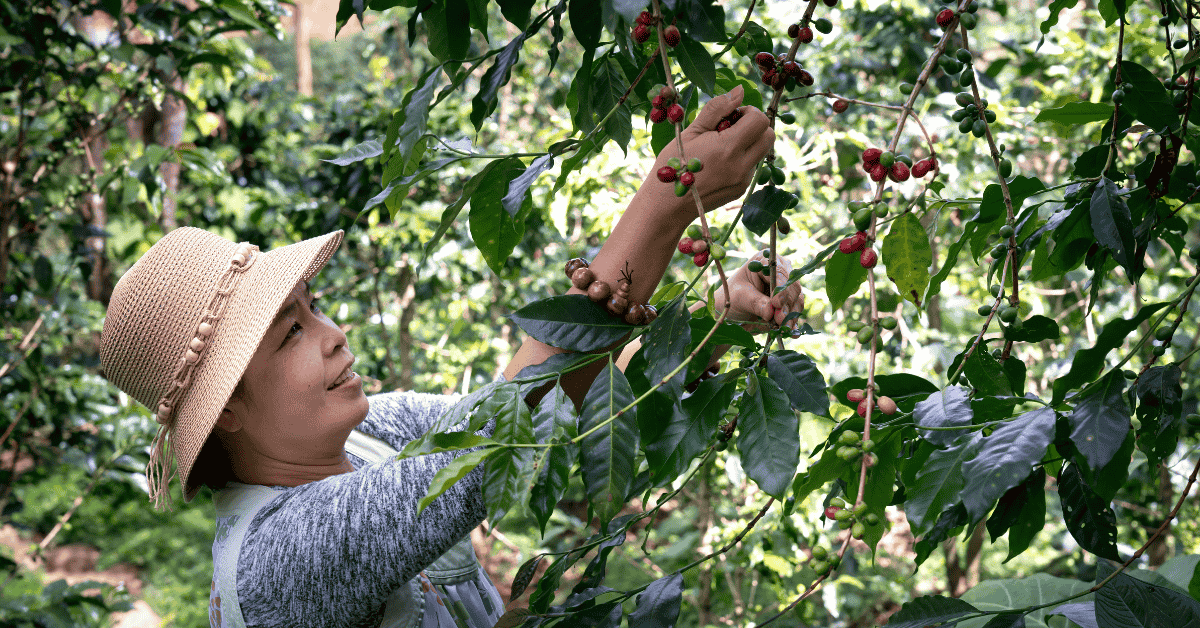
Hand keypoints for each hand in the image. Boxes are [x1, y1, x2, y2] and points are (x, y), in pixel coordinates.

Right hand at [652, 85, 774, 214]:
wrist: (667, 205)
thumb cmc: (673, 164)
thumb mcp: (691, 131)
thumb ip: (717, 109)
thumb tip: (740, 90)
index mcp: (728, 148)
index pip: (760, 120)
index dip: (748, 112)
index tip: (731, 116)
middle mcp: (741, 166)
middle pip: (769, 135)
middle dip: (755, 126)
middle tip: (732, 128)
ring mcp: (743, 180)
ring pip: (762, 151)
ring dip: (749, 142)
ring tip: (723, 146)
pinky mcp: (741, 190)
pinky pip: (752, 166)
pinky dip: (742, 158)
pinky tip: (719, 163)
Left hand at [718, 251, 804, 332]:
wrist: (732, 312)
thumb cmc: (732, 298)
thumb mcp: (739, 298)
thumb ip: (755, 302)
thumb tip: (771, 311)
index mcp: (765, 262)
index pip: (779, 272)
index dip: (781, 288)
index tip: (777, 303)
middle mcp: (780, 272)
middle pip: (792, 286)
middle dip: (787, 304)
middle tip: (781, 320)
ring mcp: (786, 288)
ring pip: (796, 300)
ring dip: (791, 315)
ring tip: (784, 329)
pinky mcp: (789, 303)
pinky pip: (795, 312)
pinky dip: (793, 323)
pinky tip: (791, 333)